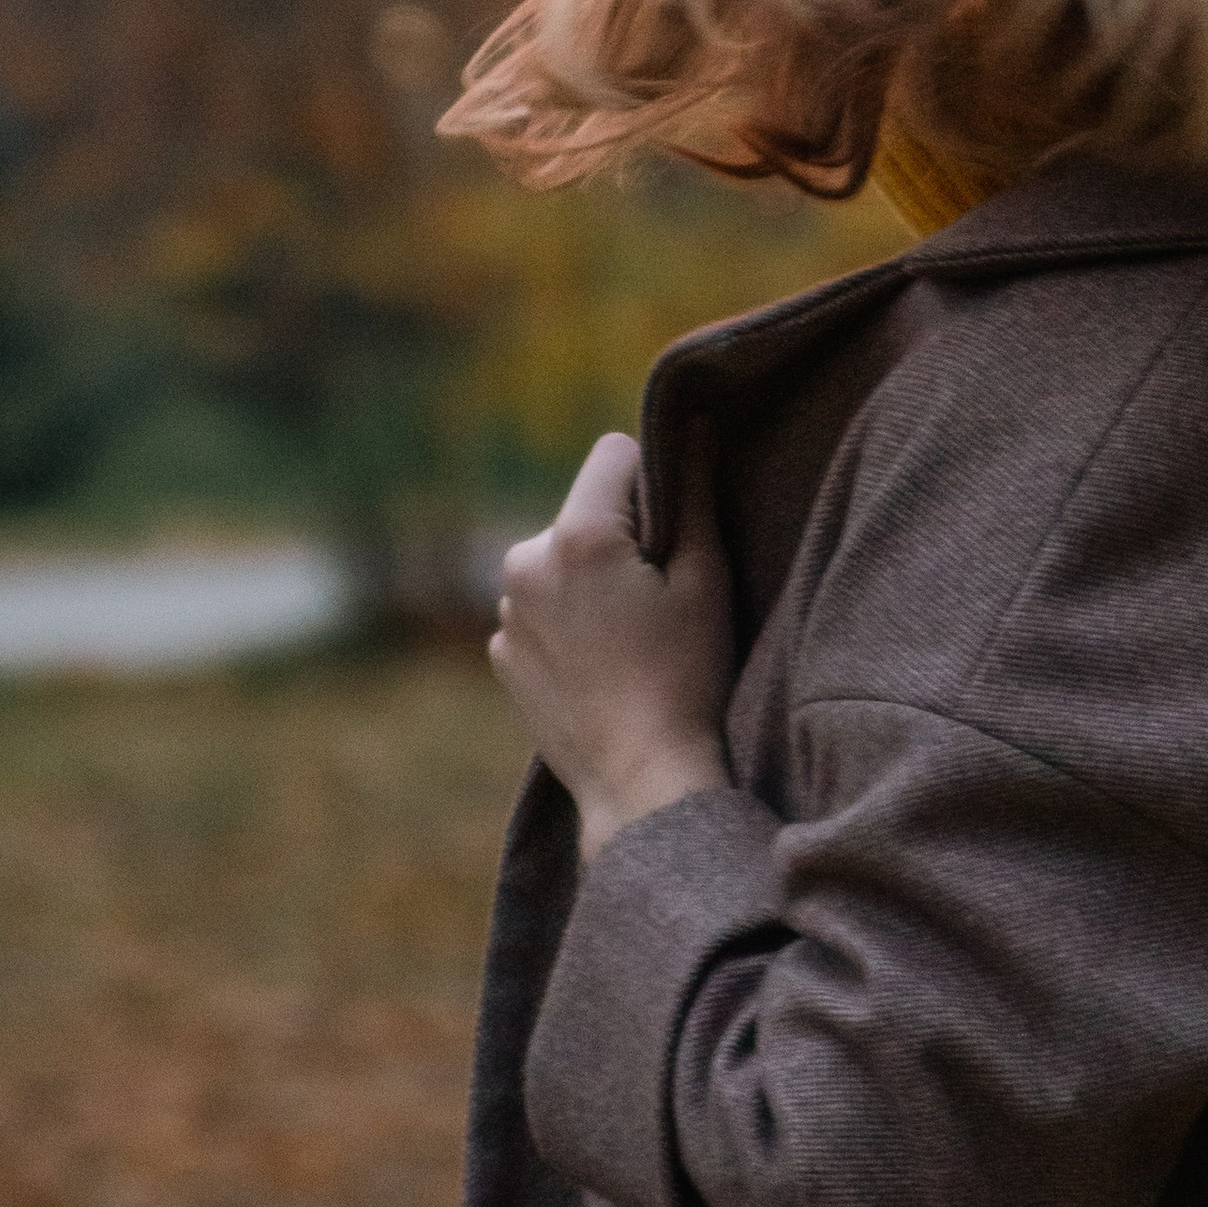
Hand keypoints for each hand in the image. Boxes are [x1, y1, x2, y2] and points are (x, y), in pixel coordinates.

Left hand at [490, 431, 734, 862]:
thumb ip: (695, 493)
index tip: (675, 538)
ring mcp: (506, 610)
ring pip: (559, 560)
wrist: (641, 783)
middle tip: (658, 600)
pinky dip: (568, 622)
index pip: (615, 454)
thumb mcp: (707, 580)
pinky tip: (603, 668)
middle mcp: (525, 561)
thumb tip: (694, 423)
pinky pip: (540, 608)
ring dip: (590, 580)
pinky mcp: (501, 651)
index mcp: (577, 534)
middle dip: (620, 536)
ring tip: (631, 641)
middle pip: (584, 511)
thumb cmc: (687, 680)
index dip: (654, 483)